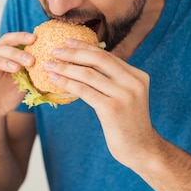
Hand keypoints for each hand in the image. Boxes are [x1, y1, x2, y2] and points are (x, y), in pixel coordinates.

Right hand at [0, 32, 35, 124]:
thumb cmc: (6, 95)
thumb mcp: (22, 83)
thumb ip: (30, 73)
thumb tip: (48, 65)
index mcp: (1, 56)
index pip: (8, 41)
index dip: (19, 37)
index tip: (34, 38)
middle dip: (15, 52)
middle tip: (30, 60)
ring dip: (2, 61)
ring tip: (16, 68)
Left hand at [47, 39, 156, 166]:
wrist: (141, 149)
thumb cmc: (127, 124)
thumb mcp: (125, 97)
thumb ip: (113, 81)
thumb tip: (85, 64)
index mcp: (138, 75)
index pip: (107, 56)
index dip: (86, 47)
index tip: (67, 41)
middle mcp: (133, 82)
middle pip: (98, 60)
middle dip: (73, 53)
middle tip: (54, 50)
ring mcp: (124, 95)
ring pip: (88, 75)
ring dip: (65, 68)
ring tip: (49, 65)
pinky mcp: (112, 109)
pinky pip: (84, 91)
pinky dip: (67, 83)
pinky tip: (54, 80)